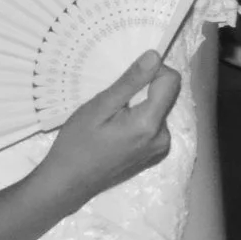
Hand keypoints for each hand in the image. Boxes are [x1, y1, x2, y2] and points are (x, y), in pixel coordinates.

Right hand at [33, 52, 181, 208]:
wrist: (69, 183)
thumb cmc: (77, 143)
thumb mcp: (100, 107)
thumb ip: (130, 82)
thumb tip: (155, 56)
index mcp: (150, 124)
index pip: (171, 81)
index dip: (152, 71)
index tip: (127, 78)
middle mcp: (163, 137)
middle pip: (165, 95)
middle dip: (142, 91)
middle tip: (113, 102)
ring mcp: (160, 148)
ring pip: (158, 109)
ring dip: (139, 106)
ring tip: (111, 118)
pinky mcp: (154, 154)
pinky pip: (154, 125)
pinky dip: (138, 120)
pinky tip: (116, 131)